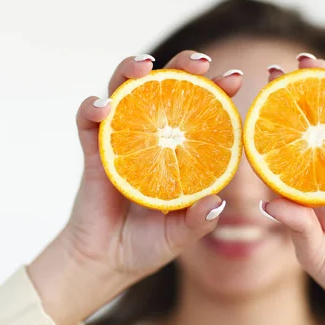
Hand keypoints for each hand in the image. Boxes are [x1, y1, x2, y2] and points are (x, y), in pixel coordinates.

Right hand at [28, 51, 242, 324]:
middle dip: (183, 68)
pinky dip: (92, 109)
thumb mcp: (180, 236)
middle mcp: (152, 138)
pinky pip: (88, 123)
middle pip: (165, 89)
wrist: (106, 262)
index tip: (236, 78)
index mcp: (178, 152)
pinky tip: (104, 107)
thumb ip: (198, 221)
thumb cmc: (148, 245)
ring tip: (145, 65)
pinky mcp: (93, 152)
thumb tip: (217, 203)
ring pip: (124, 91)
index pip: (200, 111)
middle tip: (201, 62)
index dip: (217, 91)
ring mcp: (121, 140)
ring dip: (132, 71)